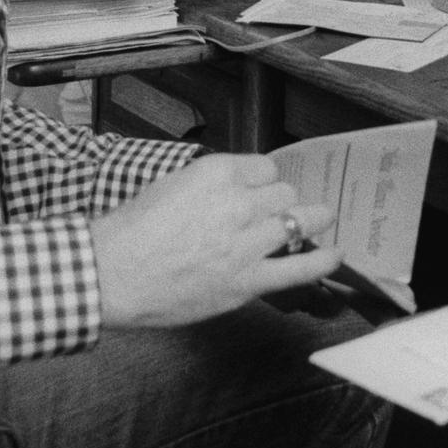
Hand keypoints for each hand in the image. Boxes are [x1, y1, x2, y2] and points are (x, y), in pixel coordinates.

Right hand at [89, 154, 338, 327]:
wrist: (111, 273)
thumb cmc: (130, 231)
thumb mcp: (171, 186)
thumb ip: (210, 186)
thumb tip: (238, 192)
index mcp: (215, 171)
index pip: (264, 167)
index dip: (264, 182)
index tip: (262, 191)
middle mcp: (237, 201)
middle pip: (284, 192)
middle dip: (282, 201)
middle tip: (279, 212)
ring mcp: (245, 241)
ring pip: (298, 219)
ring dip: (309, 220)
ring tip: (320, 221)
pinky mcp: (246, 280)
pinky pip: (299, 267)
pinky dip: (323, 261)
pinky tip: (336, 255)